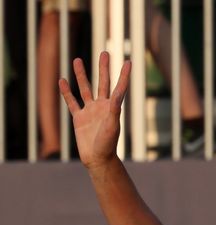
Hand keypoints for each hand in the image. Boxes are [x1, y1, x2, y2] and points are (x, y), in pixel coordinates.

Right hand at [59, 52, 130, 169]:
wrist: (97, 158)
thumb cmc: (108, 144)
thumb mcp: (112, 126)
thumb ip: (113, 110)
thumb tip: (115, 96)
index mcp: (112, 107)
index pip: (119, 87)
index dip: (124, 75)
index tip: (129, 62)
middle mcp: (102, 106)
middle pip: (103, 82)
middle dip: (104, 68)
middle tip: (105, 52)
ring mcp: (90, 111)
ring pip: (85, 88)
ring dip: (82, 75)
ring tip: (78, 60)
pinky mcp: (79, 118)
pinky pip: (71, 102)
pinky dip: (66, 92)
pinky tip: (62, 80)